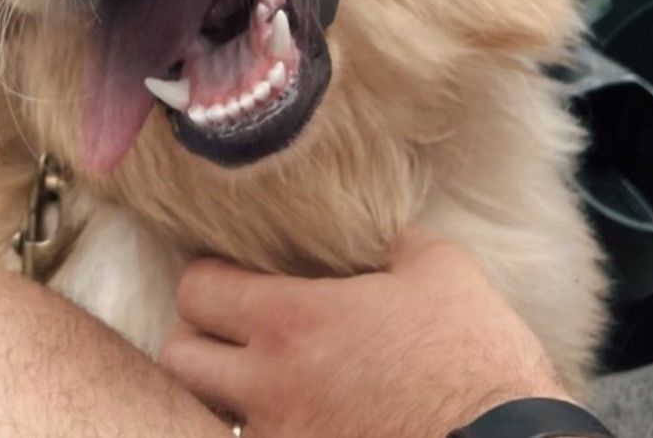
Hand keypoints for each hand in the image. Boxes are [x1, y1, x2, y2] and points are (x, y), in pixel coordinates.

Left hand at [159, 230, 570, 437]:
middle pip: (178, 357)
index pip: (196, 289)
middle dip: (196, 336)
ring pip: (210, 412)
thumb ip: (388, 242)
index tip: (232, 273)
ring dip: (225, 392)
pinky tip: (302, 415)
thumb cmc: (474, 358)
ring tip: (263, 376)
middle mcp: (269, 388)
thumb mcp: (439, 269)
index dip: (208, 276)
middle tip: (232, 327)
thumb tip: (374, 234)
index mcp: (290, 322)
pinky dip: (267, 429)